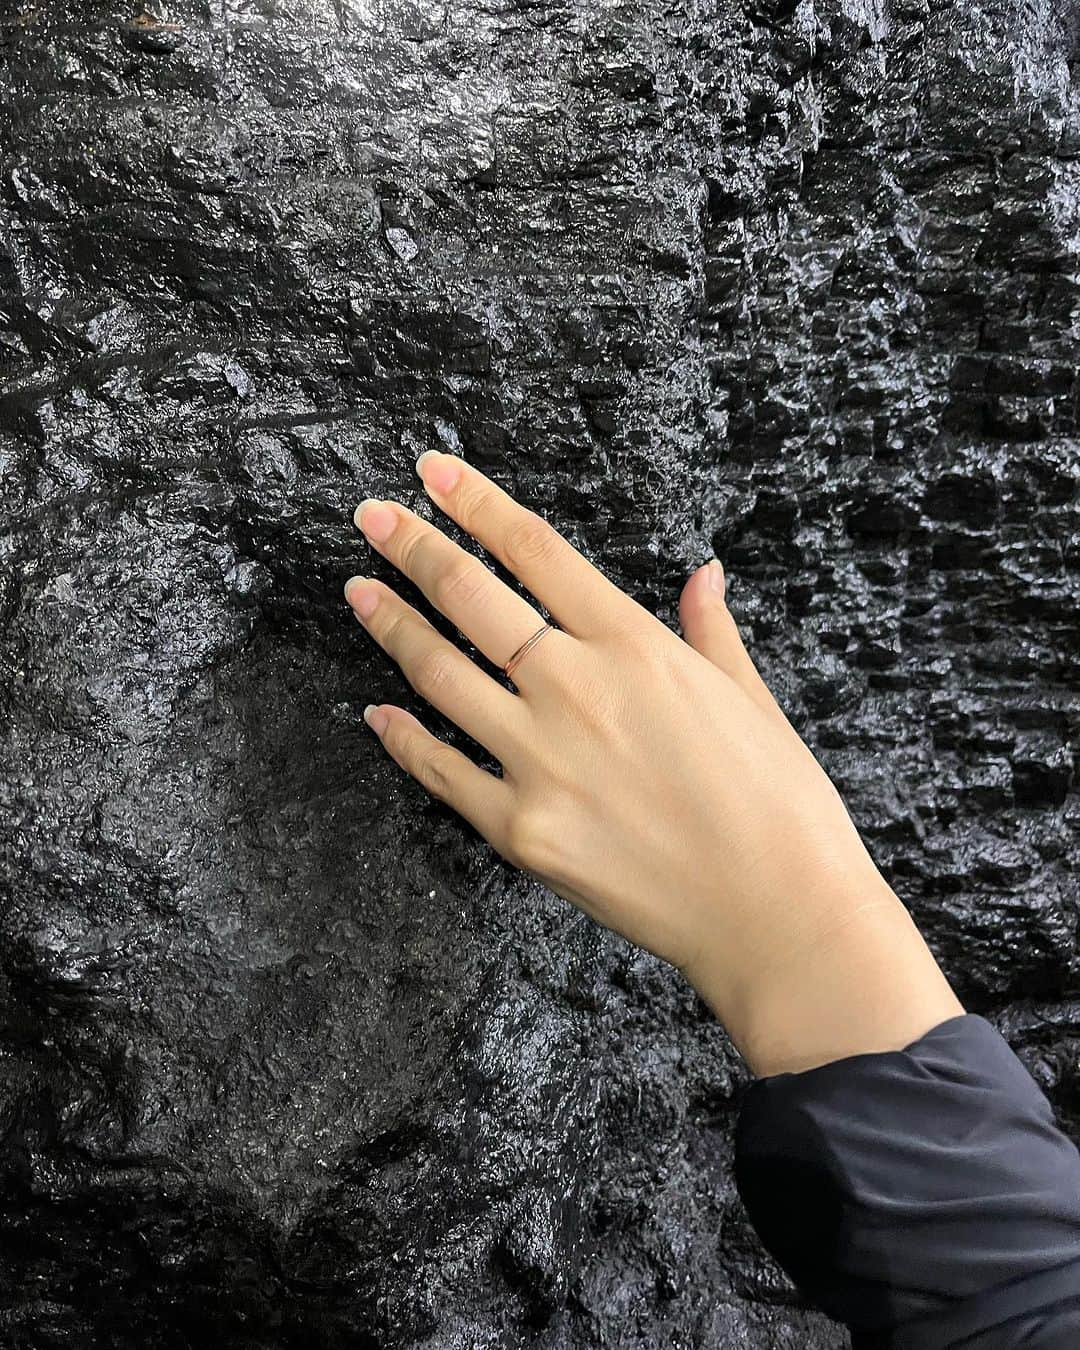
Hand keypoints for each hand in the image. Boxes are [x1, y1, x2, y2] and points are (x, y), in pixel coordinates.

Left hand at [344, 454, 961, 1074]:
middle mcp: (575, 689)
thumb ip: (710, 630)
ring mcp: (539, 760)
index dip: (475, 503)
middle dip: (411, 546)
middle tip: (371, 516)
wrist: (776, 913)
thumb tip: (701, 575)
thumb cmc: (779, 804)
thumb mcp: (751, 698)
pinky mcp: (519, 829)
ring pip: (439, 673)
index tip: (432, 471)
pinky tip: (376, 711)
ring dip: (392, 624)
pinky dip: (400, 737)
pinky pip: (439, 770)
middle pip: (471, 597)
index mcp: (635, 646)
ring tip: (360, 592)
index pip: (535, 550)